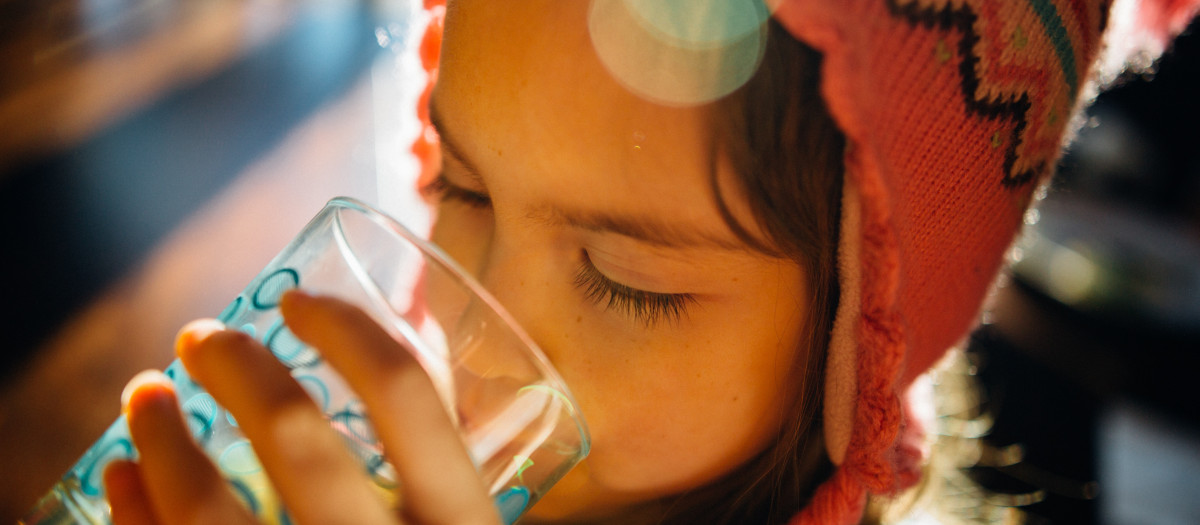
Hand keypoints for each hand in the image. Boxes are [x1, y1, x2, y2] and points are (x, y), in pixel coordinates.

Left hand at [103, 291, 500, 524]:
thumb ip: (447, 476)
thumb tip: (406, 363)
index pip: (407, 394)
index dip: (347, 328)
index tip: (299, 303)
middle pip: (294, 431)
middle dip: (235, 364)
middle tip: (203, 337)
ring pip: (207, 506)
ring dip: (160, 434)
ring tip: (144, 395)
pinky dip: (135, 513)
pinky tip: (123, 477)